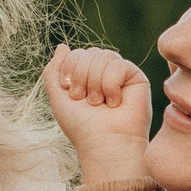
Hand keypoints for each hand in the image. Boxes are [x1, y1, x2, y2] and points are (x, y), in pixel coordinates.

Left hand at [42, 43, 152, 186]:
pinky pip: (118, 65)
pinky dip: (110, 85)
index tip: (71, 94)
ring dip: (95, 83)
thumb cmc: (82, 127)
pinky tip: (115, 103)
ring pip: (102, 55)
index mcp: (86, 76)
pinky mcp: (136, 78)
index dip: (69, 70)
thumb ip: (53, 71)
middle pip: (88, 52)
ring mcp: (121, 74)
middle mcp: (104, 73)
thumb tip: (62, 46)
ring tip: (100, 104)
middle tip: (85, 101)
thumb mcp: (58, 98)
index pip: (75, 54)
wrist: (104, 145)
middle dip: (81, 77)